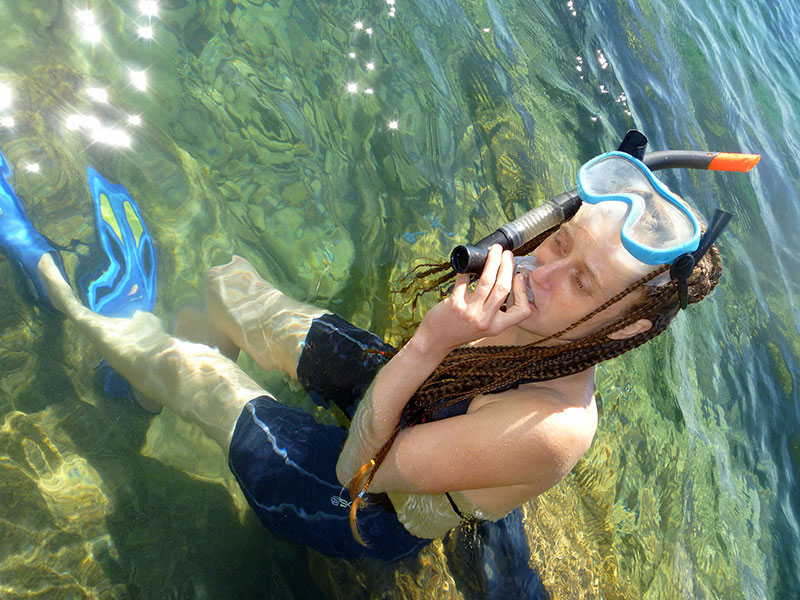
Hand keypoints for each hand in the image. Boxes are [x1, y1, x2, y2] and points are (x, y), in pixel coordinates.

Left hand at [417, 245, 533, 352]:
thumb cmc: (459, 330)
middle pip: (503, 288)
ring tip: (493, 251)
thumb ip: (493, 310)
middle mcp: (486, 320)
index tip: (519, 276)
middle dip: (507, 266)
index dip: (523, 292)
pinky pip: (464, 281)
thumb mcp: (484, 326)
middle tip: (506, 254)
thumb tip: (502, 280)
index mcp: (497, 326)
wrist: (436, 341)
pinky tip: (466, 267)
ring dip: (492, 261)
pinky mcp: (455, 304)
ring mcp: (470, 312)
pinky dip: (466, 271)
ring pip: (486, 281)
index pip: (522, 311)